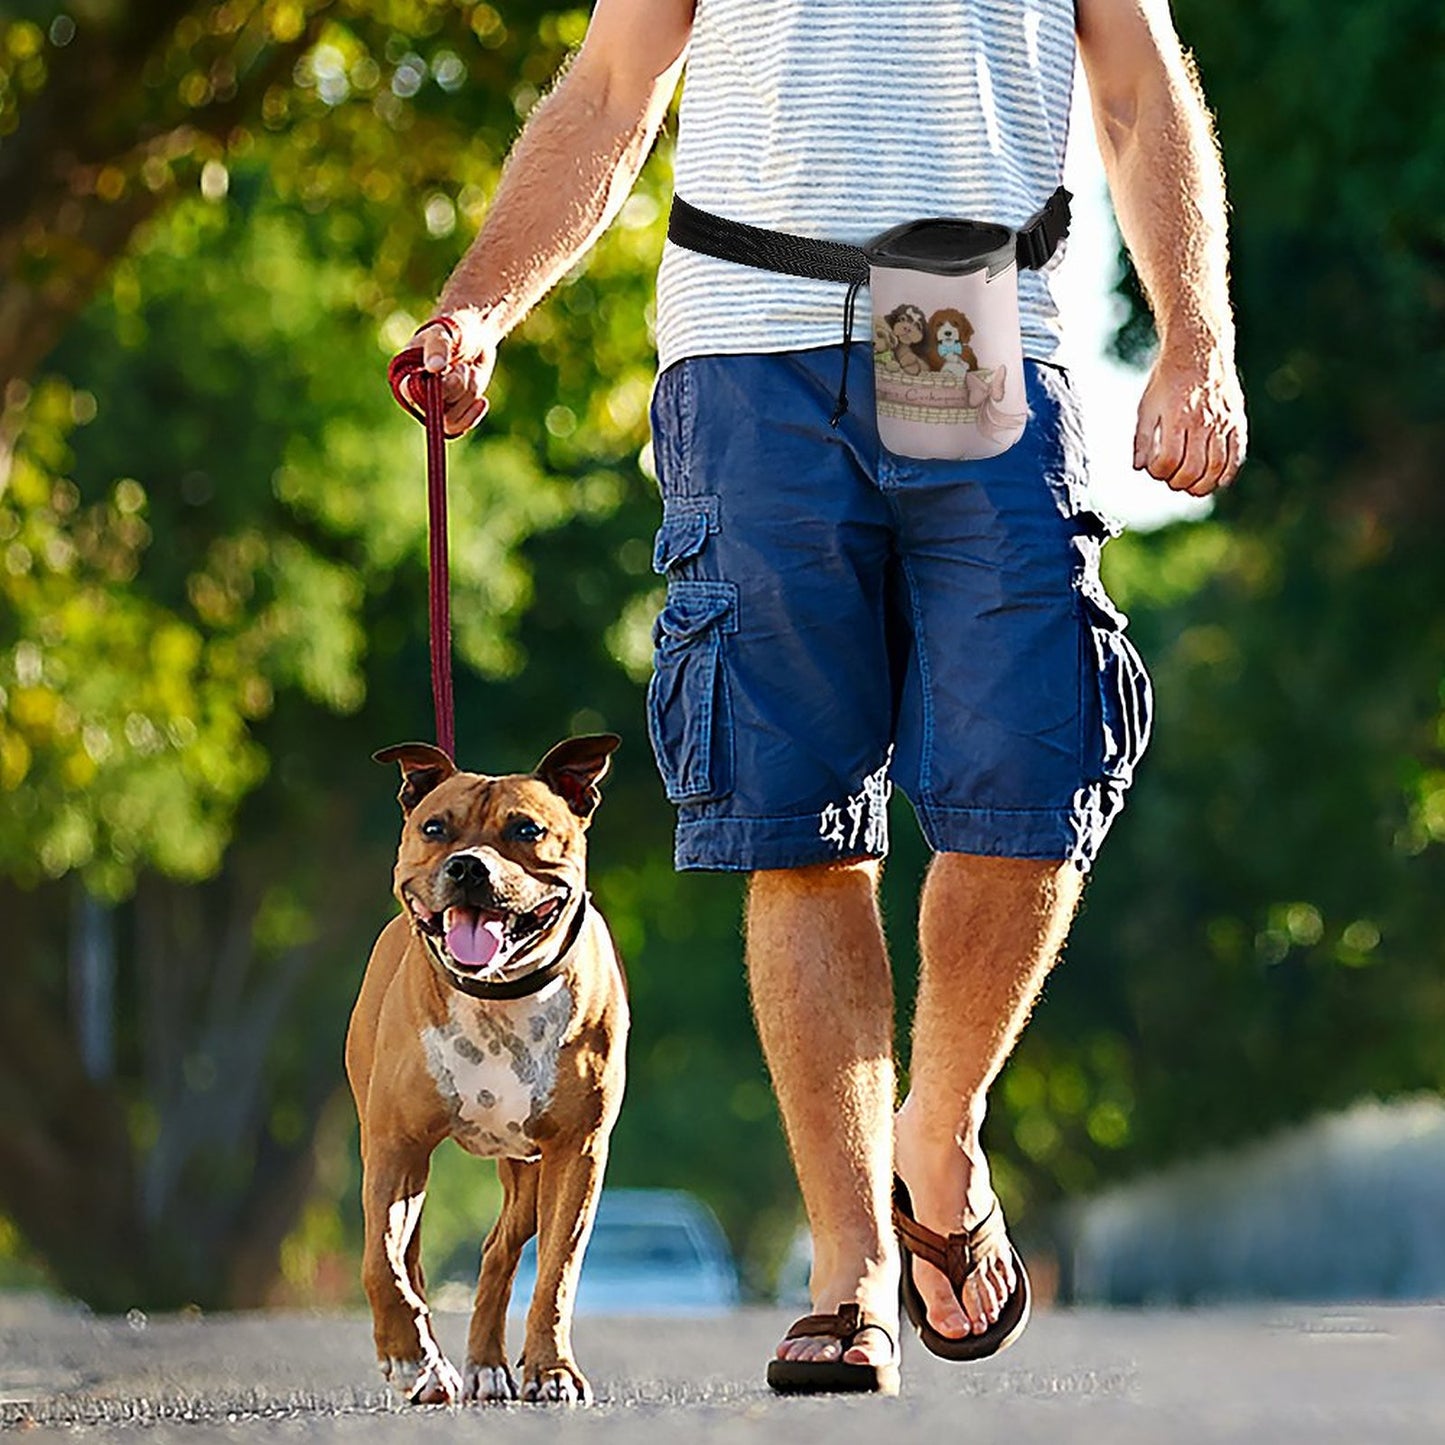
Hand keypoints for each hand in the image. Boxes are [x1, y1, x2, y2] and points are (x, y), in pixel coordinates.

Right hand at [400, 309, 496, 436]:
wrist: (475, 336)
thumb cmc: (454, 330)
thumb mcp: (445, 333)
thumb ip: (438, 346)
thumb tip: (434, 368)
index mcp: (405, 374)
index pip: (409, 392)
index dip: (430, 388)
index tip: (445, 370)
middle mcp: (416, 394)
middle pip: (435, 407)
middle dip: (456, 386)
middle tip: (463, 366)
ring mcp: (435, 405)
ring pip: (450, 419)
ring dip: (467, 395)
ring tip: (470, 371)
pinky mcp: (453, 412)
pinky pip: (460, 427)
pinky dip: (473, 414)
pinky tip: (482, 400)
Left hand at [1133, 346, 1246, 495]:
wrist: (1199, 350)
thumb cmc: (1168, 379)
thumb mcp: (1146, 406)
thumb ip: (1141, 439)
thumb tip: (1139, 467)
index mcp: (1176, 418)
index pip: (1167, 462)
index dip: (1158, 473)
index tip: (1155, 469)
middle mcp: (1202, 422)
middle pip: (1192, 470)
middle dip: (1179, 483)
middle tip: (1172, 481)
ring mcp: (1223, 422)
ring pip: (1216, 467)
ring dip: (1202, 485)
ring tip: (1192, 486)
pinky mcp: (1237, 421)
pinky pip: (1236, 455)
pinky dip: (1227, 473)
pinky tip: (1217, 480)